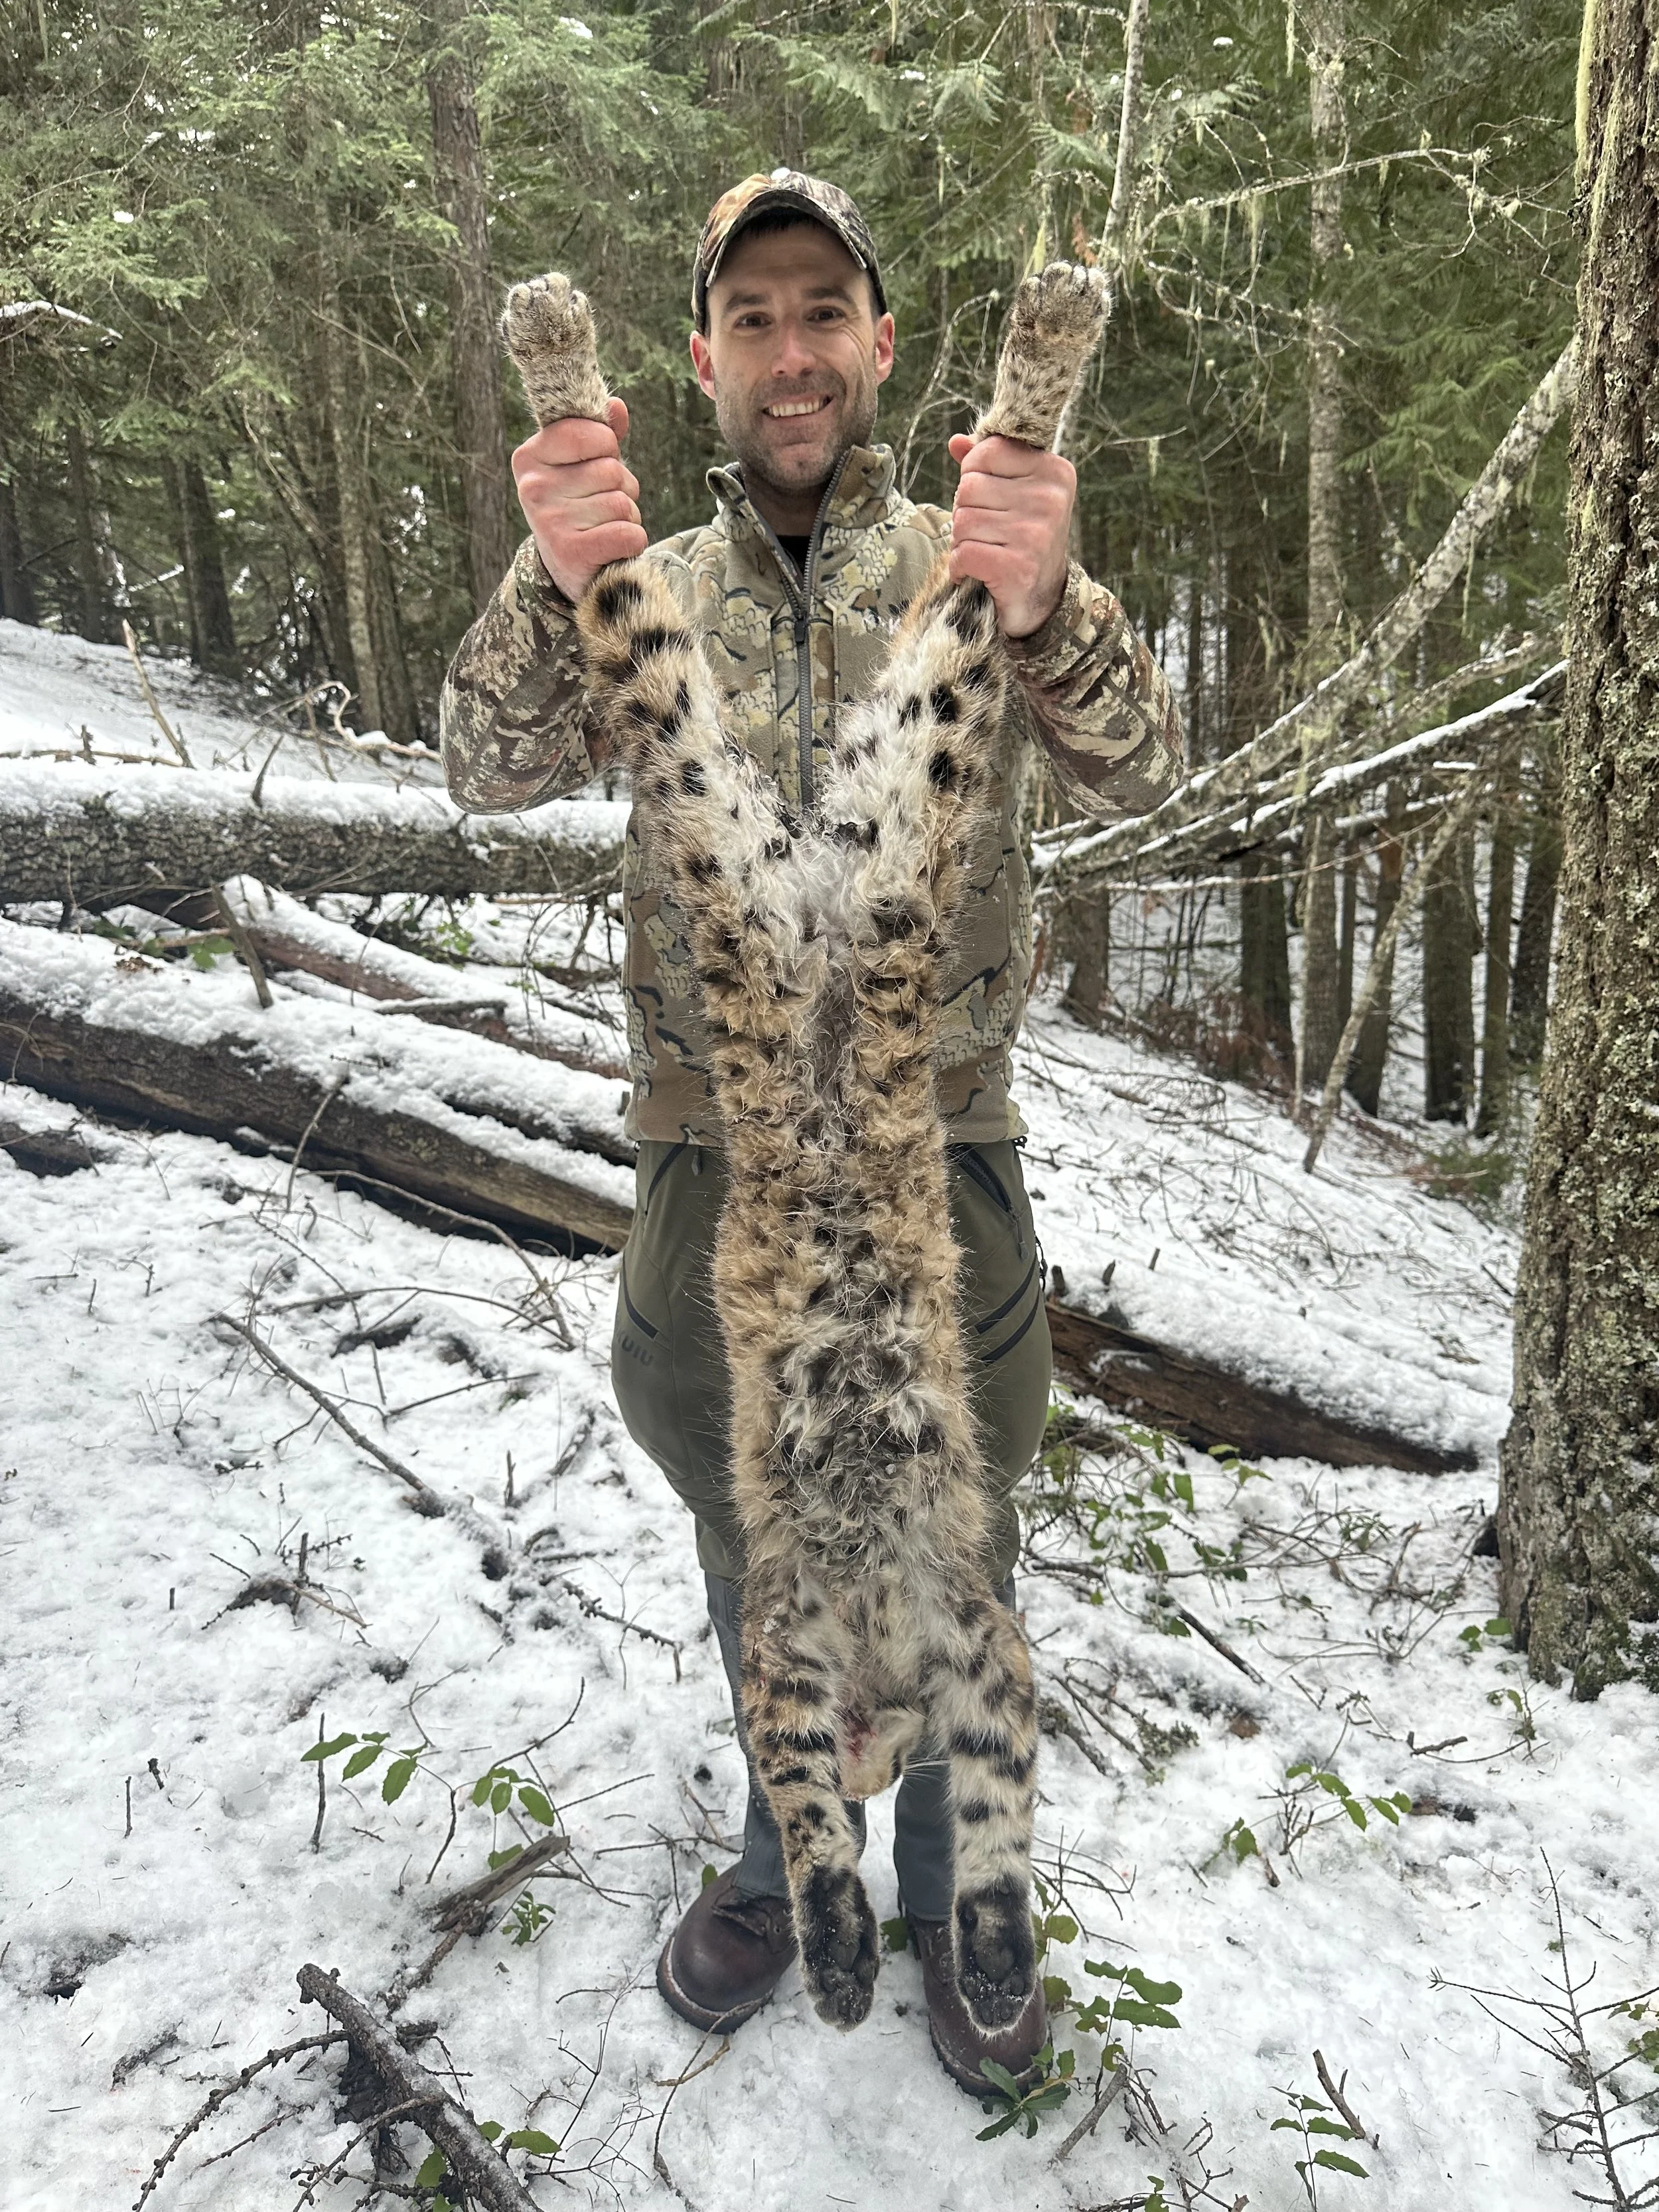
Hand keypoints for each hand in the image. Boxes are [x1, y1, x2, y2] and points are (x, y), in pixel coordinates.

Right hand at [512, 397, 646, 601]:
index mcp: (529, 457)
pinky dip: (633, 540)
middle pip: (611, 470)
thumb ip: (600, 433)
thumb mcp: (581, 464)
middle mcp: (533, 488)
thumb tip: (617, 407)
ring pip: (622, 502)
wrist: (567, 569)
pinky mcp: (572, 553)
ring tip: (604, 526)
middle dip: (621, 487)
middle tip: (601, 504)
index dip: (608, 446)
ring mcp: (550, 521)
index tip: (597, 462)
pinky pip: (629, 533)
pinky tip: (612, 547)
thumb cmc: (579, 505)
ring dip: (627, 516)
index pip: (587, 431)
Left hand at [946, 432, 1074, 638]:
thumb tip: (957, 442)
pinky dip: (959, 566)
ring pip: (962, 521)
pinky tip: (975, 571)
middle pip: (969, 487)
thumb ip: (987, 464)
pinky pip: (962, 553)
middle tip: (985, 531)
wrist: (1042, 598)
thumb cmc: (1023, 538)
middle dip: (965, 511)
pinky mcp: (1017, 568)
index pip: (987, 452)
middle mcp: (1049, 500)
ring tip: (984, 550)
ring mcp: (1035, 534)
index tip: (988, 498)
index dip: (973, 474)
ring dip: (961, 540)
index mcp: (1053, 471)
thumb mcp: (1014, 493)